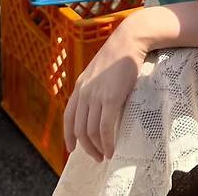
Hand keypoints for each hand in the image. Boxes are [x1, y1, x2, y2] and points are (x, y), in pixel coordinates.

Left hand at [63, 22, 147, 161]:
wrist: (129, 41)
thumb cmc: (119, 53)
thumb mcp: (99, 70)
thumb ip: (95, 85)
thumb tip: (99, 103)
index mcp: (80, 86)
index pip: (69, 117)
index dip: (69, 135)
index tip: (72, 148)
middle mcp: (84, 93)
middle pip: (79, 129)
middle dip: (86, 147)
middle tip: (96, 156)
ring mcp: (96, 96)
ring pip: (91, 131)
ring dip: (98, 148)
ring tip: (106, 155)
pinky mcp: (111, 98)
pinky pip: (105, 127)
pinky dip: (107, 142)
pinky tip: (112, 148)